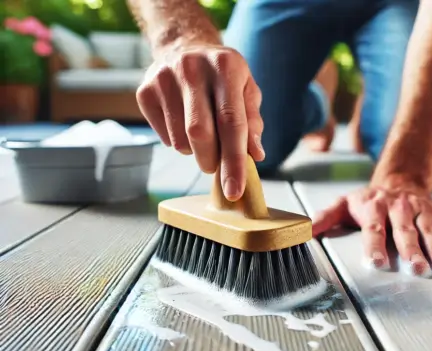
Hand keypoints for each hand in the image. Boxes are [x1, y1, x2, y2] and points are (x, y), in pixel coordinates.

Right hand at [136, 42, 264, 200]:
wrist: (184, 47)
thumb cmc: (223, 76)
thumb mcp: (246, 89)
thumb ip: (252, 121)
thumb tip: (255, 154)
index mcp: (226, 66)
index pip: (231, 122)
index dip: (233, 161)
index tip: (234, 191)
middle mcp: (192, 68)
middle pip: (200, 133)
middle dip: (211, 161)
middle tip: (215, 166)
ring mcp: (164, 78)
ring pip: (180, 139)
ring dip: (194, 151)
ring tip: (201, 136)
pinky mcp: (145, 91)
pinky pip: (163, 136)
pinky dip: (177, 142)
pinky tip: (183, 125)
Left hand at [312, 183, 431, 275]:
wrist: (399, 181)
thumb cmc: (369, 200)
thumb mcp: (343, 205)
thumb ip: (324, 219)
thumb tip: (301, 232)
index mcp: (373, 207)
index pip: (373, 228)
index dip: (374, 245)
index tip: (375, 262)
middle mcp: (398, 208)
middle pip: (404, 231)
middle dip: (410, 250)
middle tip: (415, 269)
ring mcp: (420, 211)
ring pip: (428, 230)